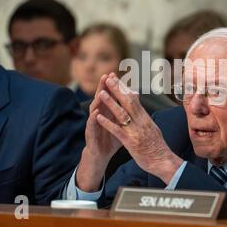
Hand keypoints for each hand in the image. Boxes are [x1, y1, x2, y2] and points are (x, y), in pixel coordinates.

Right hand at [76, 73, 122, 191]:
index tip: (115, 73)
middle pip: (101, 98)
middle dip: (103, 87)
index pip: (109, 95)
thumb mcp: (121, 122)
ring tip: (100, 92)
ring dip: (97, 100)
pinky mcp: (90, 133)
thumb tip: (135, 95)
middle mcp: (99, 114)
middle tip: (106, 76)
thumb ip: (126, 109)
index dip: (111, 85)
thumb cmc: (112, 137)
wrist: (101, 153)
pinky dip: (94, 118)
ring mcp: (93, 123)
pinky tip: (95, 113)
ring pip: (94, 109)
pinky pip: (92, 125)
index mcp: (107, 111)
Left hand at [96, 74, 183, 183]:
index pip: (134, 99)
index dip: (124, 88)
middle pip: (128, 102)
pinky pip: (117, 130)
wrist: (164, 161)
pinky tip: (99, 117)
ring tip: (101, 93)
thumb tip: (140, 107)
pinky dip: (107, 123)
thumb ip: (144, 117)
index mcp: (145, 118)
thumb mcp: (152, 128)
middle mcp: (141, 121)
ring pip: (122, 114)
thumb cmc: (157, 147)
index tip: (116, 79)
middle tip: (108, 79)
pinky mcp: (131, 142)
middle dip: (117, 89)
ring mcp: (136, 131)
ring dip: (111, 102)